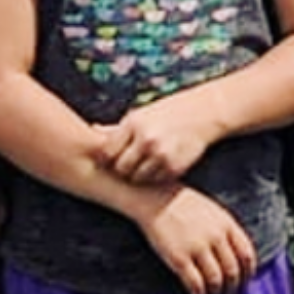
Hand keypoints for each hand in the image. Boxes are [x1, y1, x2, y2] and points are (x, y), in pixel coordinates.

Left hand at [98, 91, 216, 185]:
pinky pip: (156, 181)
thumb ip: (117, 127)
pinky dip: (155, 178)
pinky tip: (157, 167)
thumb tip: (92, 130)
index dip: (107, 159)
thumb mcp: (140, 114)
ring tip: (143, 166)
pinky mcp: (175, 167)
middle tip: (127, 166)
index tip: (111, 159)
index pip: (107, 152)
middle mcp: (146, 139)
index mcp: (133, 123)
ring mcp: (161, 154)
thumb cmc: (166, 112)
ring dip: (138, 176)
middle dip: (122, 170)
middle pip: (121, 169)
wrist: (201, 113)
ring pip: (138, 178)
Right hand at [136, 185, 255, 293]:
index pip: (247, 255)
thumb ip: (227, 230)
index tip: (244, 281)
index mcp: (226, 223)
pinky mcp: (179, 258)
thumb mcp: (212, 210)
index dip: (248, 273)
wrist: (154, 198)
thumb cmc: (184, 204)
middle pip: (232, 271)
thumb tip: (238, 257)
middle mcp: (215, 236)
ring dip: (216, 292)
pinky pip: (196, 284)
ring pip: (216, 280)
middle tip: (228, 293)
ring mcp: (197, 247)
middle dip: (232, 287)